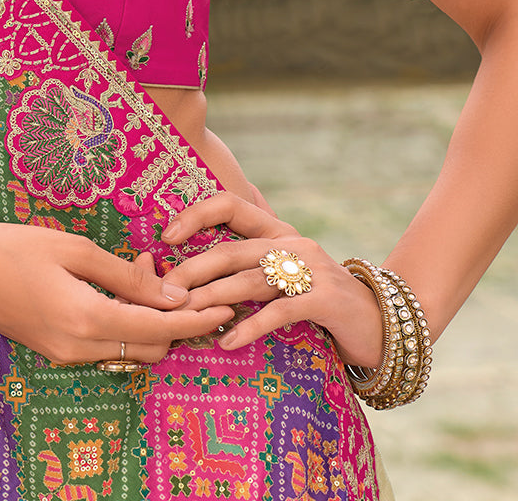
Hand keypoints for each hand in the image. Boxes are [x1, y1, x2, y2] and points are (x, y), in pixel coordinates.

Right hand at [0, 218, 235, 365]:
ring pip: (129, 347)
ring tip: (154, 275)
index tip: (226, 305)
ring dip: (151, 321)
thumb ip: (123, 274)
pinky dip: (125, 322)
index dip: (196, 317)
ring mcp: (65, 354)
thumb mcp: (72, 249)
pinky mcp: (55, 350)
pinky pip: (106, 344)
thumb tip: (171, 291)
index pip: (159, 326)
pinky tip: (123, 287)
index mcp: (86, 319)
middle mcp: (79, 348)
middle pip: (150, 345)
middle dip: (178, 320)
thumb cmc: (11, 246)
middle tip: (191, 282)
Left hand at [161, 192, 383, 369]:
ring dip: (213, 299)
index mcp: (278, 231)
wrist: (381, 323)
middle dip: (193, 270)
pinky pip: (279, 311)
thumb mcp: (289, 267)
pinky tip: (227, 341)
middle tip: (165, 291)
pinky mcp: (325, 299)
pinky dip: (250, 326)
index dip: (195, 215)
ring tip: (186, 317)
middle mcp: (292, 243)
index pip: (231, 205)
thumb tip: (220, 225)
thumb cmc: (321, 298)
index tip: (166, 237)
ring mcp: (311, 269)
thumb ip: (256, 250)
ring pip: (250, 280)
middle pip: (231, 250)